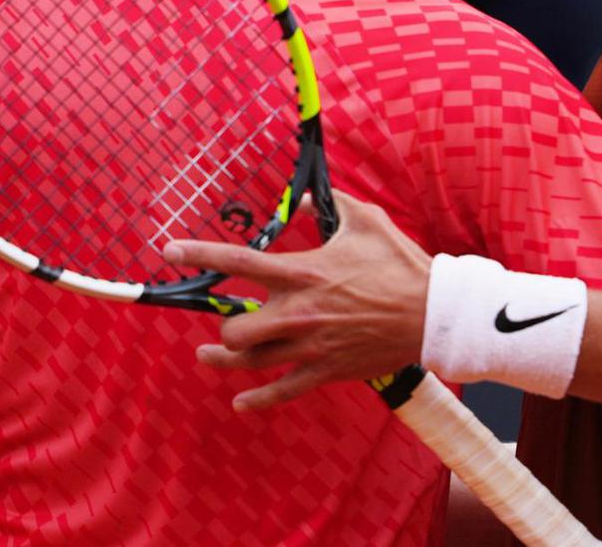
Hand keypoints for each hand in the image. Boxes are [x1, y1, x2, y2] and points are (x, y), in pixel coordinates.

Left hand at [162, 189, 432, 410]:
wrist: (432, 312)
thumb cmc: (400, 264)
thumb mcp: (366, 221)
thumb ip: (330, 205)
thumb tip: (305, 199)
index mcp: (303, 272)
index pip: (238, 262)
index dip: (199, 255)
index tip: (169, 250)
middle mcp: (299, 312)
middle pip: (236, 328)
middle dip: (222, 326)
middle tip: (222, 320)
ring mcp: (310, 346)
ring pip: (250, 362)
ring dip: (223, 360)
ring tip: (208, 354)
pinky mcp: (325, 370)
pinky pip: (281, 392)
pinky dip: (257, 400)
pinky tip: (240, 402)